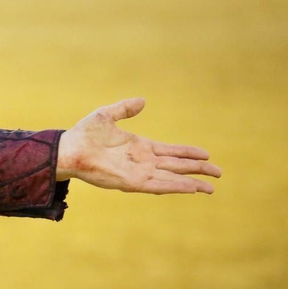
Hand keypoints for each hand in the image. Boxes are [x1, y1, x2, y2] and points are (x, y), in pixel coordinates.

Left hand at [57, 97, 219, 194]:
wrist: (68, 149)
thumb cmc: (83, 134)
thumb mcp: (107, 115)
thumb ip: (125, 108)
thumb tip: (143, 100)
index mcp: (140, 147)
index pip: (171, 151)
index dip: (189, 153)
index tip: (207, 155)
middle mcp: (143, 161)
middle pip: (178, 166)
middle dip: (198, 170)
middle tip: (219, 173)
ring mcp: (139, 172)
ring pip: (173, 178)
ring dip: (192, 183)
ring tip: (211, 188)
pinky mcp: (132, 182)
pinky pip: (159, 185)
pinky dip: (176, 186)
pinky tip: (191, 188)